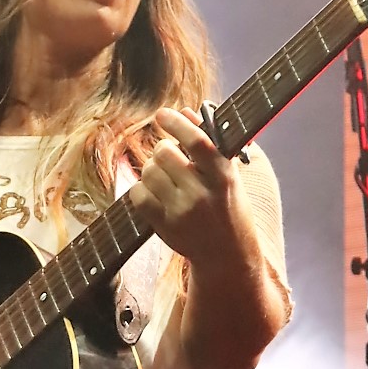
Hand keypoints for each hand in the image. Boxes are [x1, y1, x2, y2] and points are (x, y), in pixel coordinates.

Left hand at [129, 106, 239, 264]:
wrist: (227, 256)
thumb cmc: (229, 209)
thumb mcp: (229, 176)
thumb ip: (209, 144)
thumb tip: (186, 112)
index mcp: (223, 176)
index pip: (197, 141)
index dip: (176, 123)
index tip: (162, 114)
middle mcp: (202, 194)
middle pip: (164, 153)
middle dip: (162, 150)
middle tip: (169, 157)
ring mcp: (182, 212)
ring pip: (148, 172)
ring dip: (151, 169)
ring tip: (164, 177)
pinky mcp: (165, 227)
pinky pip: (138, 195)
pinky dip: (141, 189)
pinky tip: (154, 193)